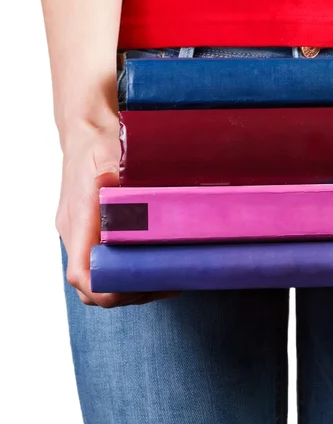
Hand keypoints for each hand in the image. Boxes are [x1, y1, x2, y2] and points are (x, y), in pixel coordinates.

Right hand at [57, 116, 178, 306]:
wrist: (86, 131)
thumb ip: (121, 177)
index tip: (142, 286)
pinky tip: (153, 262)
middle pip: (92, 286)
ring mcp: (82, 233)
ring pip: (99, 277)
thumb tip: (137, 193)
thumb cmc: (100, 143)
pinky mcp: (91, 230)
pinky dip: (126, 270)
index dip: (109, 289)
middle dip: (127, 292)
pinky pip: (103, 261)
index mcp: (79, 220)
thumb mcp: (113, 155)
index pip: (82, 274)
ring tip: (165, 276)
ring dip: (129, 284)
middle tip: (165, 282)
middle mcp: (77, 232)